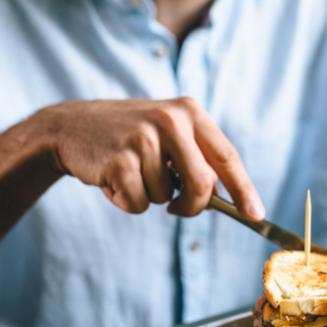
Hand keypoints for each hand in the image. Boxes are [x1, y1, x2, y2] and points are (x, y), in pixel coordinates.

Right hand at [36, 97, 263, 218]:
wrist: (70, 127)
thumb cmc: (129, 137)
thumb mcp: (168, 135)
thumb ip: (198, 159)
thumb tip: (230, 199)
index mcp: (190, 112)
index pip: (227, 156)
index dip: (244, 189)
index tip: (256, 215)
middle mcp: (171, 119)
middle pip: (203, 184)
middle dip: (193, 206)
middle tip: (178, 208)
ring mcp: (145, 137)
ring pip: (167, 197)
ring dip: (150, 197)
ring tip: (131, 173)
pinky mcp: (120, 158)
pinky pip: (140, 203)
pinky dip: (128, 201)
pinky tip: (112, 179)